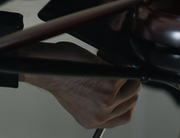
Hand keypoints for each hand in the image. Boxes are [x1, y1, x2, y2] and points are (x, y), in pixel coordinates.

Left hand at [19, 42, 140, 129]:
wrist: (46, 67)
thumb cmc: (58, 76)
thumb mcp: (78, 99)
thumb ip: (96, 103)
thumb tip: (117, 93)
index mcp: (92, 121)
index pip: (124, 117)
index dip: (127, 101)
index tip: (125, 90)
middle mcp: (100, 115)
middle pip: (132, 101)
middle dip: (128, 83)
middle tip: (117, 72)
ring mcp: (107, 100)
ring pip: (133, 86)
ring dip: (125, 73)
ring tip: (109, 65)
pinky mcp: (110, 84)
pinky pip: (125, 72)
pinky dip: (116, 62)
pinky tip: (102, 58)